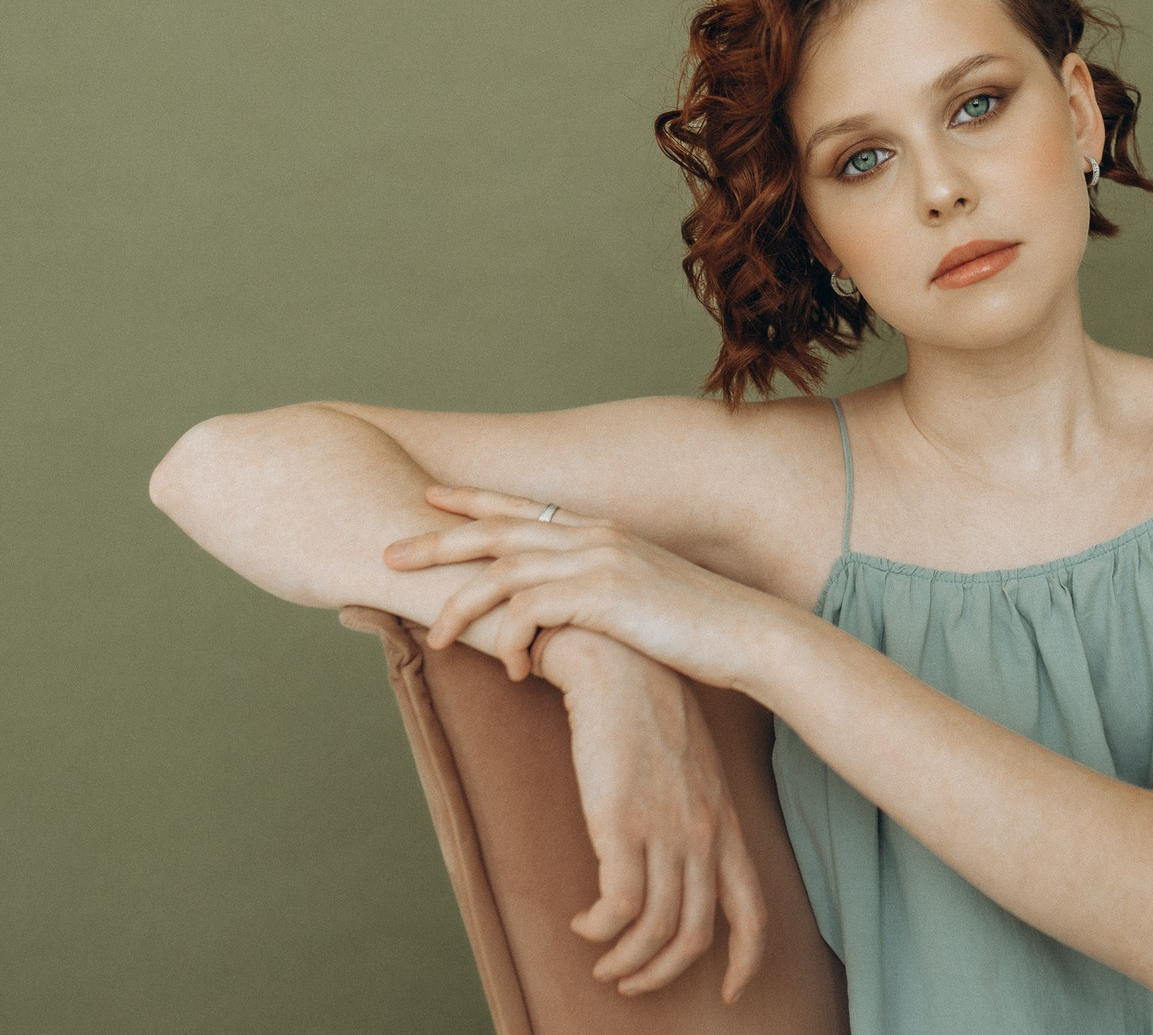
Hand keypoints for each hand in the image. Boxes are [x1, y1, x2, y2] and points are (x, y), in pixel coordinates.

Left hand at [383, 484, 783, 688]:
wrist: (748, 636)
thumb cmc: (698, 630)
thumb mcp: (641, 601)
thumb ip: (599, 595)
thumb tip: (563, 615)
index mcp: (601, 531)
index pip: (523, 508)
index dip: (472, 500)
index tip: (429, 498)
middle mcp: (595, 536)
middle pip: (496, 529)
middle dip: (437, 540)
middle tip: (387, 555)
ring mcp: (599, 561)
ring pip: (503, 572)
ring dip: (461, 606)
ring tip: (434, 639)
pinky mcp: (604, 595)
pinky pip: (531, 611)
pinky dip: (512, 641)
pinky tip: (515, 670)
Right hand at [537, 627, 766, 1004]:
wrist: (622, 666)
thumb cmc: (652, 714)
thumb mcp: (696, 771)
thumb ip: (699, 817)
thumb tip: (683, 864)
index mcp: (727, 823)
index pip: (754, 910)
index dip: (746, 959)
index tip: (731, 990)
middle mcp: (704, 834)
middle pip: (694, 934)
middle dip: (662, 972)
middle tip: (632, 981)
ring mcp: (666, 831)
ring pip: (654, 930)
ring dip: (624, 961)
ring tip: (602, 961)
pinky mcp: (621, 824)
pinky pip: (617, 906)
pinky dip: (599, 929)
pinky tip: (583, 923)